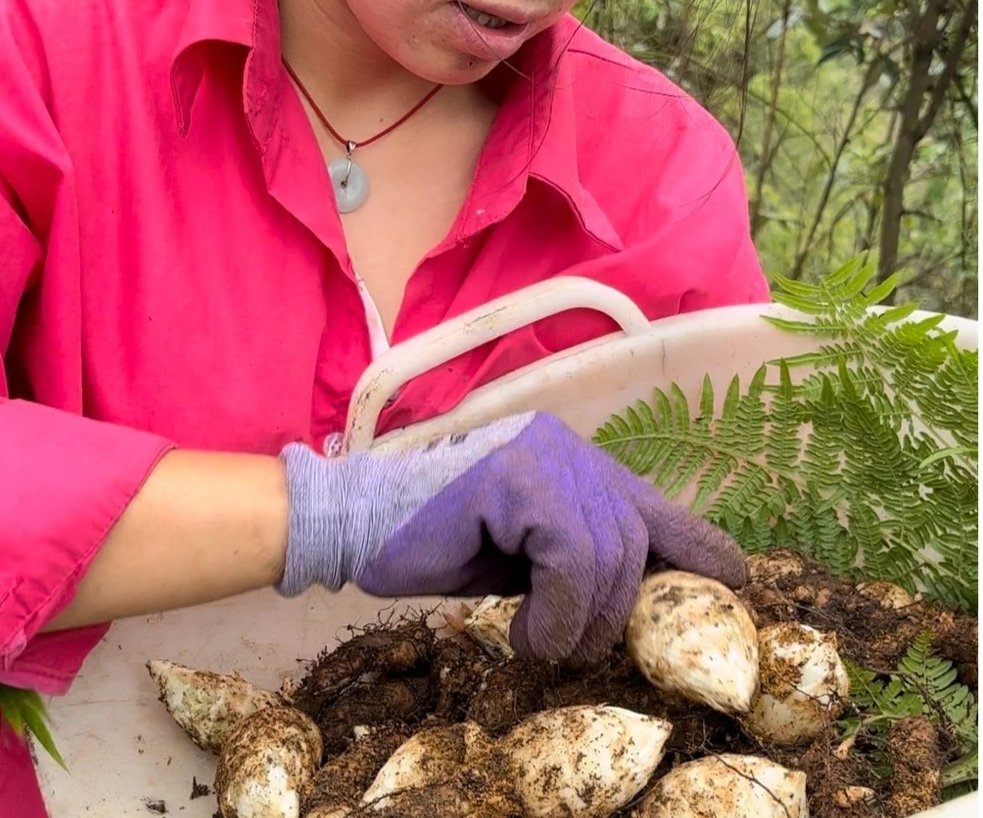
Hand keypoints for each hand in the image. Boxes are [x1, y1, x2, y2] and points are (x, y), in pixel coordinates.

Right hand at [278, 412, 744, 661]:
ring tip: (542, 642)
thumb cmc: (442, 547)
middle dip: (618, 608)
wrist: (363, 527)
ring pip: (606, 550)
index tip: (735, 578)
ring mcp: (540, 455)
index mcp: (573, 464)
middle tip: (579, 649)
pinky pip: (568, 554)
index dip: (697, 543)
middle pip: (635, 536)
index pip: (651, 503)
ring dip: (581, 618)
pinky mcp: (514, 475)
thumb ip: (580, 561)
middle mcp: (566, 449)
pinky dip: (556, 608)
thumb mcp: (529, 559)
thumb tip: (637, 603)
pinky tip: (524, 629)